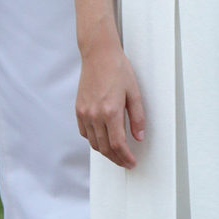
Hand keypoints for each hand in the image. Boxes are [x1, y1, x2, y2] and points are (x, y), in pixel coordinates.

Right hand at [75, 38, 144, 167]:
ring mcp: (84, 113)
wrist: (98, 55)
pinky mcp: (78, 109)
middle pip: (104, 148)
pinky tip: (102, 139)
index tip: (131, 162)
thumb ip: (137, 118)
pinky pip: (84, 132)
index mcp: (110, 111)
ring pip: (93, 142)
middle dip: (116, 158)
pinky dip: (94, 140)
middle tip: (126, 162)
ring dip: (105, 152)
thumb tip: (139, 137)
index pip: (118, 144)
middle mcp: (95, 115)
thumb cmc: (118, 70)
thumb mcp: (134, 93)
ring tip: (116, 154)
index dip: (125, 157)